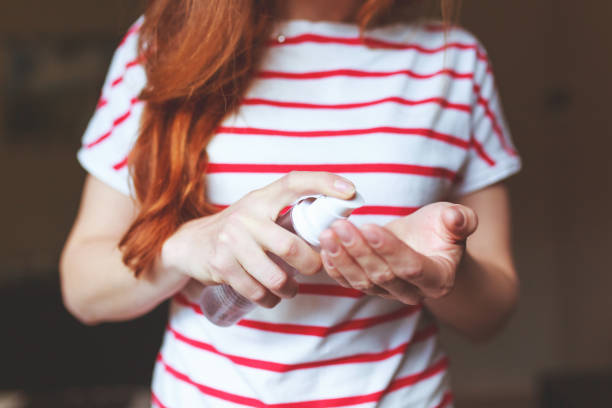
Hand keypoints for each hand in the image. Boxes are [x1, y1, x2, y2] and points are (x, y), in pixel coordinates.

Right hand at [158, 171, 355, 307]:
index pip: (295, 182)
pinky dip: (269, 299)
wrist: (191, 245)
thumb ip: (288, 215)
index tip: (351, 191)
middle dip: (311, 265)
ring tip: (289, 289)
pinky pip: (257, 291)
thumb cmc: (238, 230)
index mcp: (262, 198)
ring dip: (288, 289)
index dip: (324, 183)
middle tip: (315, 269)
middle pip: (291, 246)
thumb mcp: (259, 213)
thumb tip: (334, 226)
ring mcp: (231, 240)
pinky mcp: (221, 264)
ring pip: (275, 276)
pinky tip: (269, 296)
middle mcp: (246, 215)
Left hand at [318, 202, 477, 303]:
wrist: (427, 244)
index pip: (411, 267)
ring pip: (362, 280)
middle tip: (341, 226)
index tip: (370, 227)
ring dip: (342, 257)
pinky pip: (348, 282)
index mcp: (437, 279)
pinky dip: (334, 267)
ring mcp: (388, 293)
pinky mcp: (369, 287)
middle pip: (382, 275)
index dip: (390, 249)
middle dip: (359, 250)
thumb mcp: (457, 220)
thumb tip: (456, 219)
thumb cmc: (442, 231)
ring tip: (328, 234)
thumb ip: (460, 220)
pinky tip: (325, 248)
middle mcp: (412, 293)